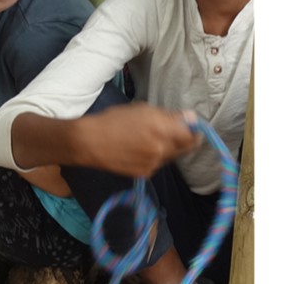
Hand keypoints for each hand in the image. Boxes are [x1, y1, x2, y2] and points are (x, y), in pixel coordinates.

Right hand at [80, 105, 199, 179]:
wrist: (90, 143)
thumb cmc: (114, 120)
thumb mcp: (143, 110)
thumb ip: (170, 116)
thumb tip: (191, 118)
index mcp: (162, 129)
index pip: (192, 134)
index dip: (194, 130)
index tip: (191, 125)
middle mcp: (161, 149)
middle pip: (186, 148)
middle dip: (185, 140)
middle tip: (175, 132)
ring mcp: (154, 164)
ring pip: (172, 156)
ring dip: (170, 148)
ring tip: (151, 139)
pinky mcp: (145, 173)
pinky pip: (159, 164)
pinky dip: (156, 156)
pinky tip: (141, 150)